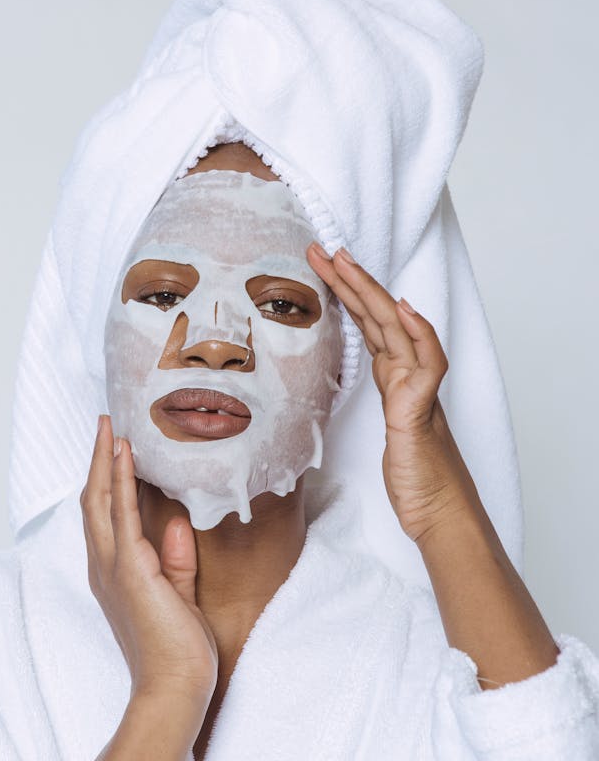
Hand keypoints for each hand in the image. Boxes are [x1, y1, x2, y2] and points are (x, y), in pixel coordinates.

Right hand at [80, 415, 218, 707]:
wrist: (174, 689)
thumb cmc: (178, 653)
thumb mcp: (179, 597)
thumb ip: (175, 562)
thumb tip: (177, 524)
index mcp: (115, 573)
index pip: (105, 516)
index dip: (107, 479)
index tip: (115, 447)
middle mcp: (105, 566)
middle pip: (94, 500)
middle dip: (99, 459)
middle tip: (106, 423)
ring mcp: (113, 567)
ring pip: (100, 500)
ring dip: (105, 459)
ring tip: (110, 426)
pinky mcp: (130, 569)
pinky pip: (122, 514)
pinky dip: (122, 480)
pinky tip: (126, 454)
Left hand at [307, 244, 479, 544]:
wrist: (441, 513)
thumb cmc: (412, 476)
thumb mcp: (381, 432)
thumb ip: (373, 405)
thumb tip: (351, 386)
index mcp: (393, 377)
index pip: (366, 323)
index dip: (345, 292)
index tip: (320, 265)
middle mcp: (406, 376)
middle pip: (378, 316)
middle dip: (350, 279)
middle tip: (321, 247)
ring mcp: (417, 390)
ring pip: (396, 328)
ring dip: (371, 292)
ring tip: (346, 261)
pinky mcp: (421, 411)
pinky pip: (427, 365)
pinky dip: (419, 333)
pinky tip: (404, 309)